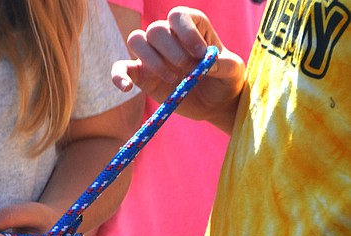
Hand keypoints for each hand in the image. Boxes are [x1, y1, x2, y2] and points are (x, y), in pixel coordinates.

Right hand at [111, 7, 245, 131]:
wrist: (214, 103)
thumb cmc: (225, 80)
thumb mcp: (234, 71)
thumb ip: (224, 64)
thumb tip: (208, 63)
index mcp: (192, 26)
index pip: (178, 15)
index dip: (186, 32)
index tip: (201, 54)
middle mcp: (169, 36)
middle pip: (155, 29)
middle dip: (172, 51)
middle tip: (189, 69)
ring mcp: (152, 55)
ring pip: (136, 40)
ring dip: (152, 60)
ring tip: (172, 79)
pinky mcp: (141, 75)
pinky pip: (120, 68)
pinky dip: (118, 76)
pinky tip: (127, 89)